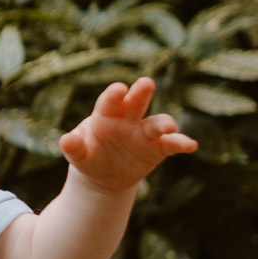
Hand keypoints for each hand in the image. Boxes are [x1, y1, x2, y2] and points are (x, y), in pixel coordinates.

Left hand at [58, 78, 198, 192]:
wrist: (104, 175)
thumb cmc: (89, 157)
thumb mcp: (79, 155)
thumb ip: (74, 147)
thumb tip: (66, 140)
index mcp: (105, 116)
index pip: (109, 102)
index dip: (113, 95)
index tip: (118, 89)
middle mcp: (128, 119)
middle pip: (135, 102)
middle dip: (141, 93)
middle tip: (146, 83)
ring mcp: (144, 132)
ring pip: (156, 123)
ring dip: (164, 123)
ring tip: (169, 127)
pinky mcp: (158, 148)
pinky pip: (172, 144)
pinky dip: (182, 143)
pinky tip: (191, 145)